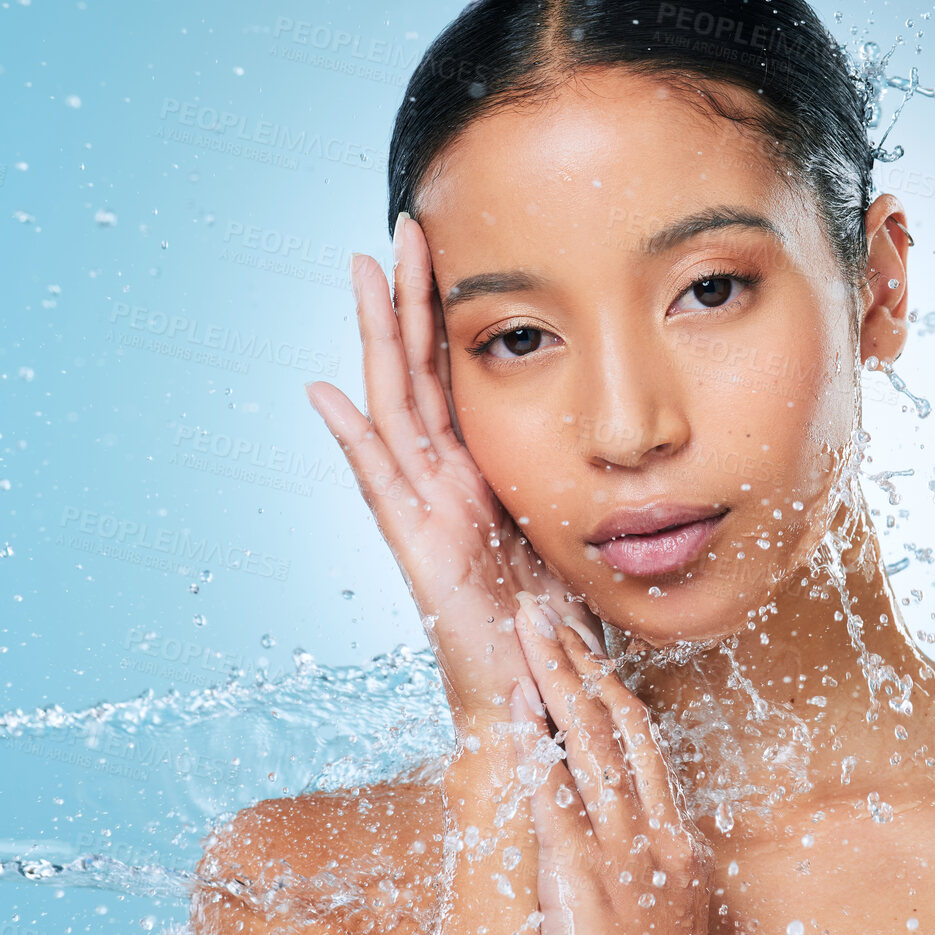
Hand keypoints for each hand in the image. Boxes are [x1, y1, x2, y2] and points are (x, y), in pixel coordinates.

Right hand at [306, 213, 599, 727]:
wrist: (537, 706)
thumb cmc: (557, 630)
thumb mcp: (570, 535)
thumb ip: (564, 486)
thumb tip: (608, 440)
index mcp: (480, 476)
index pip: (455, 377)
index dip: (446, 313)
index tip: (447, 246)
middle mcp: (445, 486)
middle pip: (418, 375)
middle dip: (408, 301)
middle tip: (402, 227)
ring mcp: (425, 515)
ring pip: (394, 409)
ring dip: (377, 339)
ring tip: (360, 273)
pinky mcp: (419, 554)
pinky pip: (381, 486)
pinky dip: (352, 439)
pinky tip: (326, 392)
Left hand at [509, 594, 712, 934]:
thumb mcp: (668, 920)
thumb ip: (650, 870)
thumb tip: (627, 839)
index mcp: (676, 845)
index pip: (645, 742)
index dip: (611, 685)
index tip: (583, 644)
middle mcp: (655, 837)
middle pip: (622, 726)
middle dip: (583, 661)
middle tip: (548, 609)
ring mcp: (622, 856)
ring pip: (594, 745)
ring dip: (558, 679)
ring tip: (529, 629)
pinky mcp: (583, 882)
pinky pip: (557, 798)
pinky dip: (538, 746)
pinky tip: (520, 706)